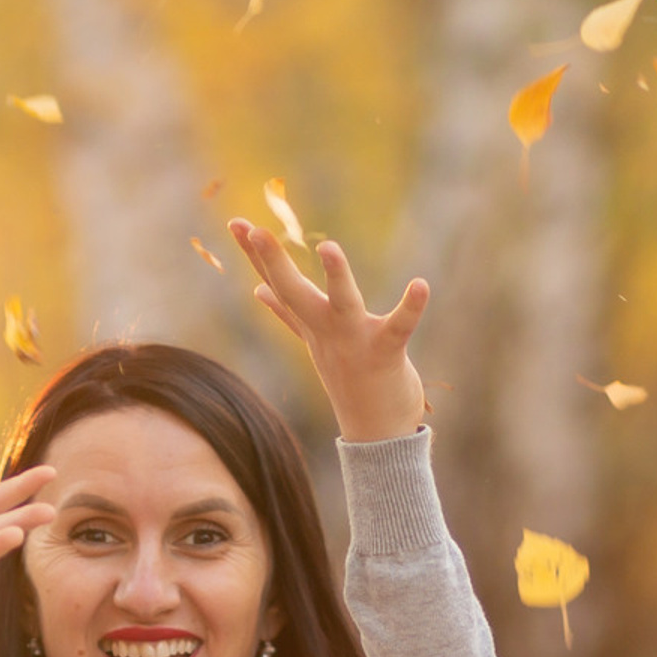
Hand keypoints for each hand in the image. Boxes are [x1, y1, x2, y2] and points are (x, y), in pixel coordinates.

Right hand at [228, 222, 431, 442]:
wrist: (376, 434)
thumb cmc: (350, 381)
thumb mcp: (314, 343)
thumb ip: (287, 315)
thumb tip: (258, 291)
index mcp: (311, 325)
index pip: (276, 284)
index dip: (255, 254)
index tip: (236, 221)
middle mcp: (327, 332)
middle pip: (295, 292)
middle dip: (274, 261)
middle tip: (255, 230)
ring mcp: (354, 342)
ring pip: (342, 305)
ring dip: (336, 278)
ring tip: (328, 249)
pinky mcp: (386, 354)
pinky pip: (399, 328)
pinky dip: (410, 309)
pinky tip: (420, 285)